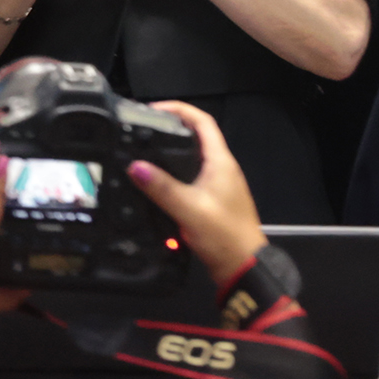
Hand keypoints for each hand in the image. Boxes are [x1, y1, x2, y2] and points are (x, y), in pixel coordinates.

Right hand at [131, 101, 266, 288]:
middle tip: (141, 129)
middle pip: (195, 137)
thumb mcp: (189, 210)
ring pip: (191, 158)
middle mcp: (221, 170)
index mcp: (221, 163)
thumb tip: (134, 166)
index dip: (178, 109)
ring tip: (142, 152)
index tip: (152, 109)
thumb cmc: (225, 236)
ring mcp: (218, 186)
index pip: (203, 122)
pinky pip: (188, 177)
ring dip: (169, 152)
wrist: (244, 269)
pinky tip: (154, 183)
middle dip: (169, 128)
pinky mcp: (211, 201)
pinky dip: (170, 173)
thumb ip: (161, 187)